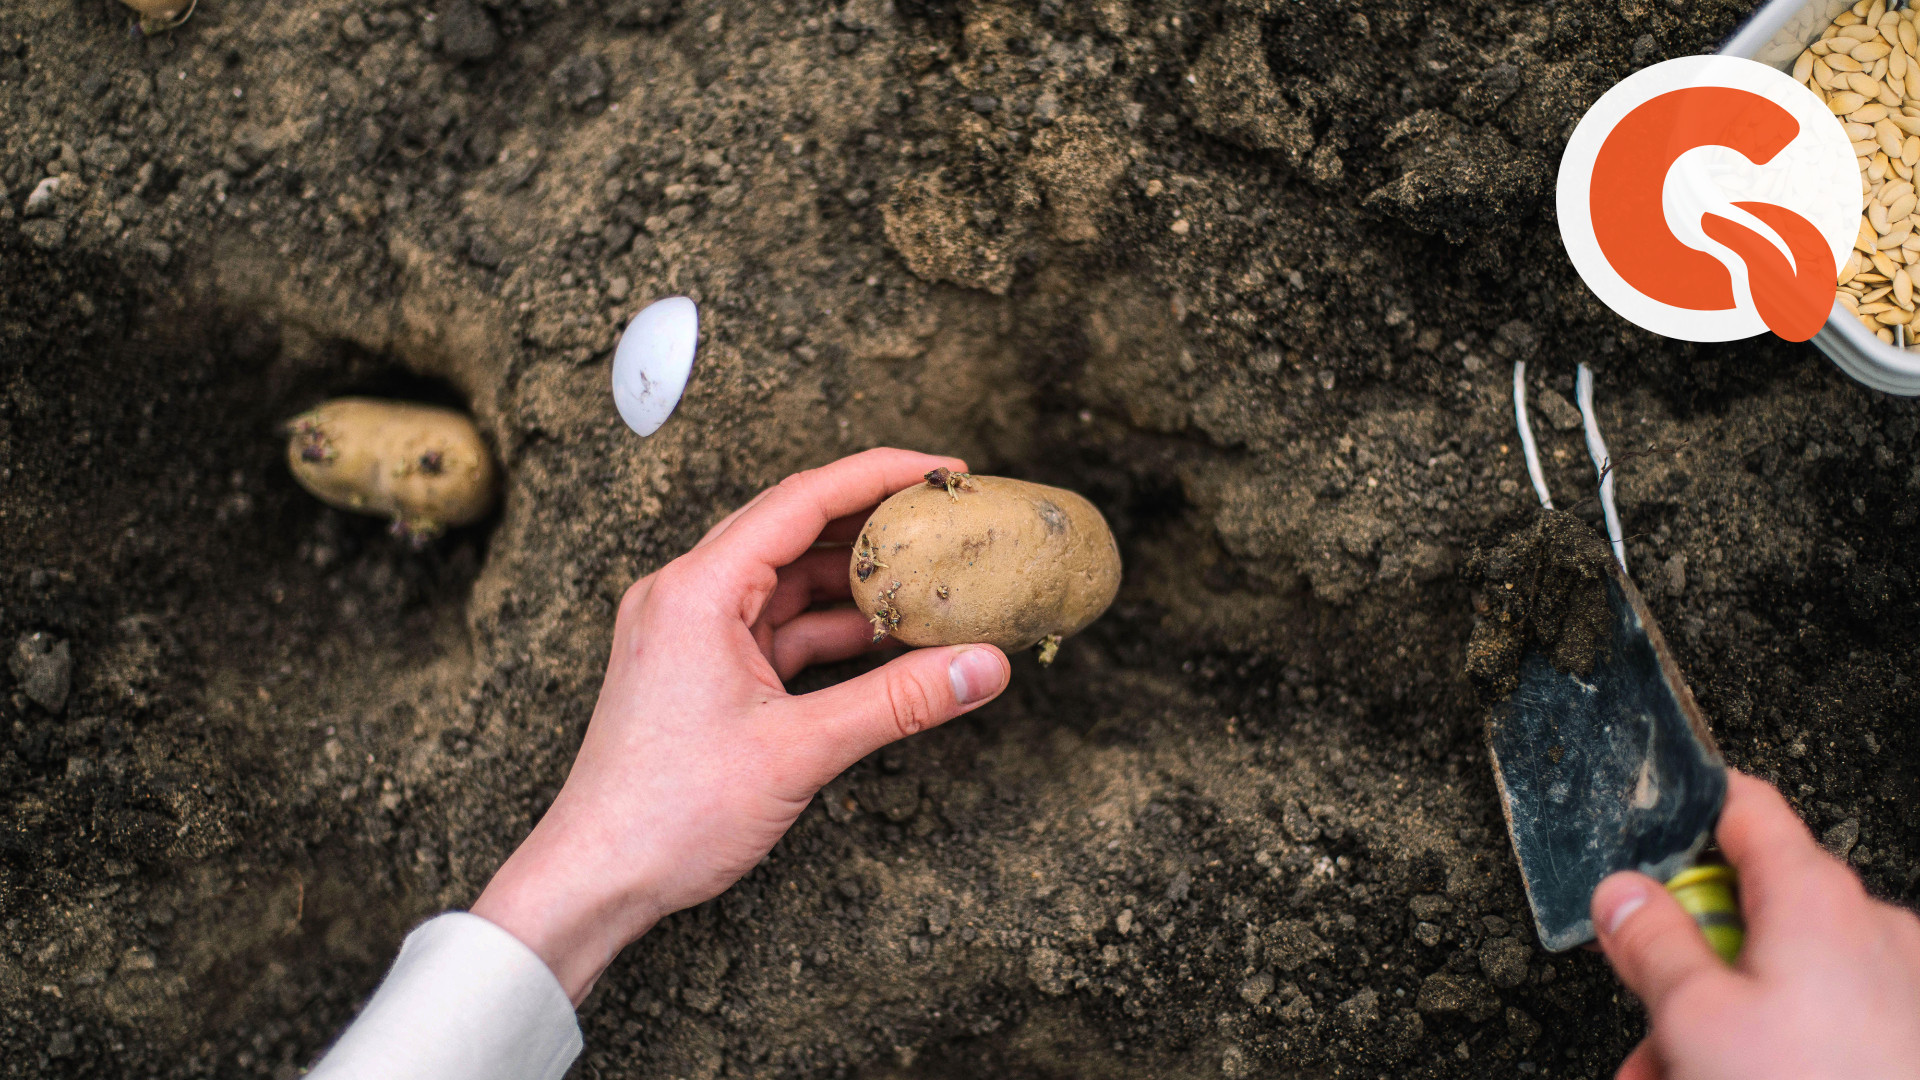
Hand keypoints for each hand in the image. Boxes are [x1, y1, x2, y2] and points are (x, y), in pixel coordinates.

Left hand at [471, 448, 1011, 1001]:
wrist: (596, 878)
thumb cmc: (668, 812)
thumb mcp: (800, 749)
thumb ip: (898, 702)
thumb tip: (981, 667)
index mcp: (697, 590)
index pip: (801, 499)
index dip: (879, 474)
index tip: (943, 470)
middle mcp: (687, 595)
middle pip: (794, 530)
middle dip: (874, 523)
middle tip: (945, 519)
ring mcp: (690, 632)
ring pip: (788, 583)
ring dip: (856, 585)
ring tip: (930, 583)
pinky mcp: (700, 670)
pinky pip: (777, 628)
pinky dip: (830, 631)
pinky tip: (885, 642)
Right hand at [1591, 771, 1919, 1079]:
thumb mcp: (1692, 1017)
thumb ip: (1650, 943)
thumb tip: (1622, 894)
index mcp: (1815, 897)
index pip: (1744, 806)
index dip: (1686, 816)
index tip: (1647, 847)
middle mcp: (1870, 928)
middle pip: (1752, 917)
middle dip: (1686, 972)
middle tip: (1647, 1028)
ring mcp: (1902, 987)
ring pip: (1783, 983)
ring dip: (1721, 1028)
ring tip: (1674, 1079)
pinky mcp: (1907, 1038)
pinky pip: (1824, 1023)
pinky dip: (1775, 1050)